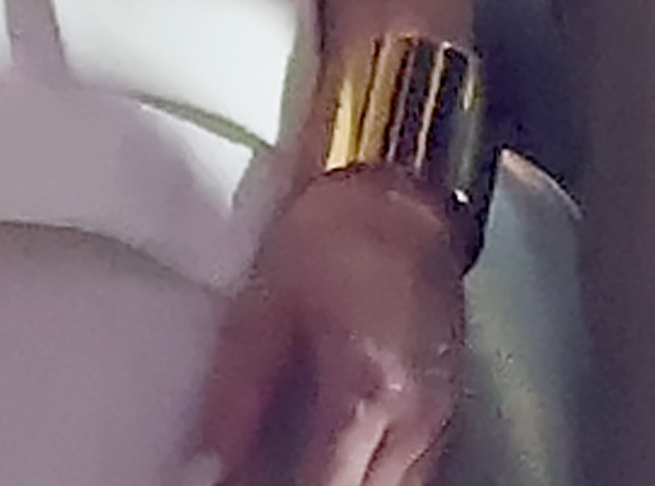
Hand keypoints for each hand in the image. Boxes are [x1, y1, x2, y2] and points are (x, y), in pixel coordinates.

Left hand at [183, 167, 463, 485]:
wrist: (405, 197)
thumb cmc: (335, 235)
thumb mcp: (263, 307)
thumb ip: (234, 394)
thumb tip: (206, 461)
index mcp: (366, 392)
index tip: (225, 484)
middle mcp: (415, 421)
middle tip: (253, 471)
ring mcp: (439, 420)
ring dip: (339, 482)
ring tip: (288, 460)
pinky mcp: (447, 410)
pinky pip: (409, 471)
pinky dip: (368, 474)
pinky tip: (333, 454)